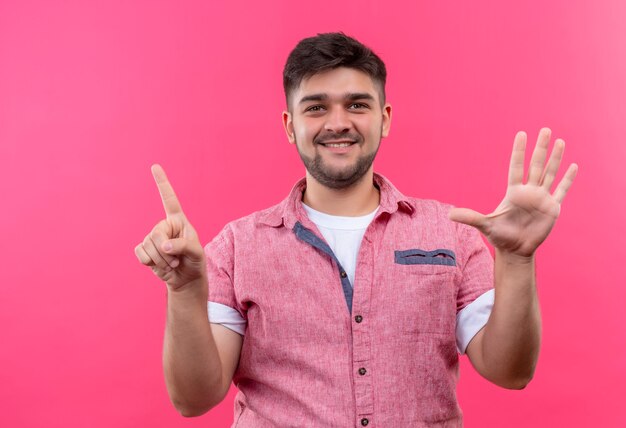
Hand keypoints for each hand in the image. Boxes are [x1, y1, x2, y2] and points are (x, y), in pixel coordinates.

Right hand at [134, 165, 205, 289]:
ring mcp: (152, 237)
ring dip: (161, 260)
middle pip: (155, 233)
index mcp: (178, 220)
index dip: (162, 183)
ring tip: (171, 263)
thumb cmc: (194, 262)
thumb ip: (183, 246)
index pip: (169, 199)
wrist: (186, 279)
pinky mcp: (144, 249)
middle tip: (177, 260)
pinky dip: (150, 263)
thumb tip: (163, 245)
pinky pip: (140, 254)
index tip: (154, 166)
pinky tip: (160, 266)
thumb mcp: (196, 253)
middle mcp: (164, 226)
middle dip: (165, 252)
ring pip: (148, 245)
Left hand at [449, 128, 577, 257]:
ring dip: (555, 158)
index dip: (519, 151)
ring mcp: (541, 198)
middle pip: (536, 165)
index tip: (522, 134)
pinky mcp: (552, 208)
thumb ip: (470, 217)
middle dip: (541, 148)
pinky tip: (573, 166)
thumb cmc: (499, 236)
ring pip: (550, 173)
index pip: (516, 166)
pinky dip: (568, 179)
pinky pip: (562, 190)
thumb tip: (449, 215)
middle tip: (545, 130)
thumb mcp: (485, 225)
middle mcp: (528, 192)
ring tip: (560, 141)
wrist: (515, 250)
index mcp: (513, 192)